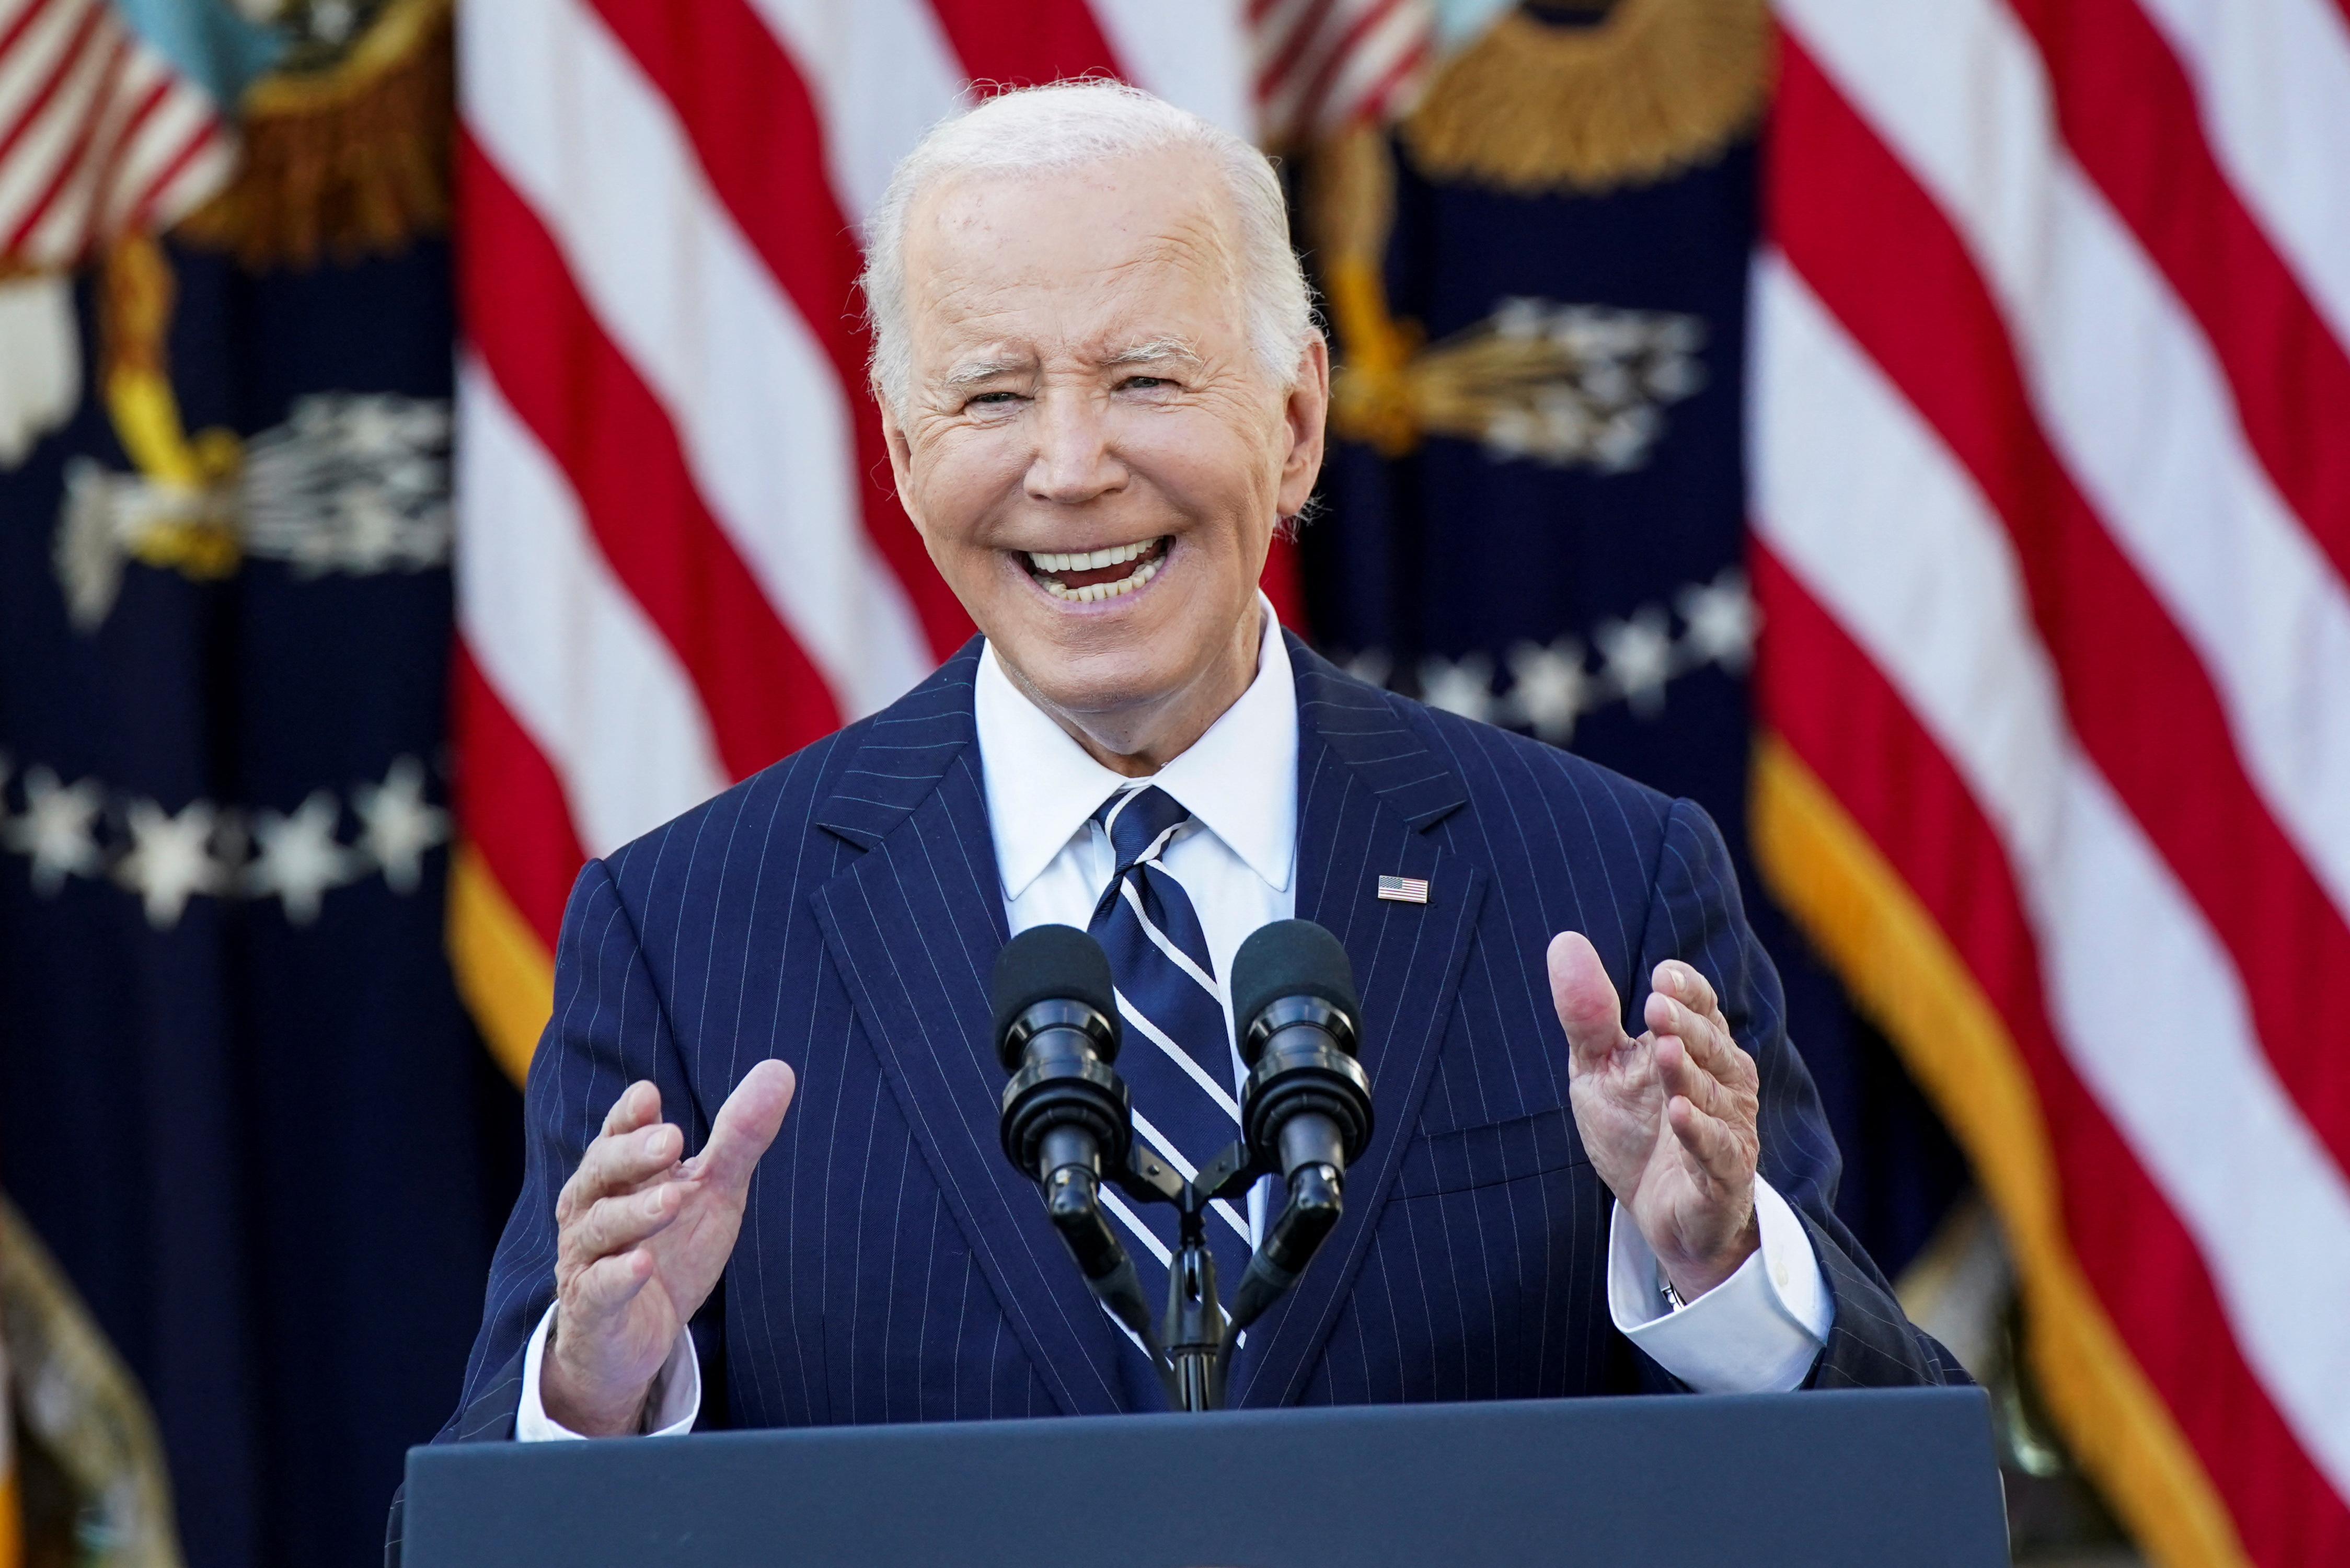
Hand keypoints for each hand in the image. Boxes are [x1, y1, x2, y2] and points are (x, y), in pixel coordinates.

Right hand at [541, 1060, 795, 1434]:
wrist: (635, 1339)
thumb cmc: (670, 1249)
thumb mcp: (712, 1191)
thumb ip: (739, 1136)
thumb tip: (780, 1069)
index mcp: (618, 1174)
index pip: (617, 1134)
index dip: (629, 1116)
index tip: (650, 1095)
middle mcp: (592, 1209)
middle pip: (601, 1171)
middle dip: (632, 1154)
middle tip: (671, 1140)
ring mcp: (587, 1260)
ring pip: (600, 1227)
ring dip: (634, 1213)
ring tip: (673, 1198)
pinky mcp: (591, 1310)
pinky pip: (599, 1289)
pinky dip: (619, 1275)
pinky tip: (642, 1264)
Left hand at [1548, 933, 1760, 1300]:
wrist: (1659, 1214)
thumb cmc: (1636, 1130)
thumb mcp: (1601, 1068)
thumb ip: (1588, 1014)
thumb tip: (1564, 940)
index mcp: (1697, 1048)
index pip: (1701, 1007)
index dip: (1687, 991)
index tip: (1662, 976)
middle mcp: (1721, 1082)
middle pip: (1708, 1045)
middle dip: (1685, 1026)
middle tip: (1658, 1007)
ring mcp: (1727, 1128)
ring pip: (1711, 1095)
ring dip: (1688, 1074)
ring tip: (1666, 1052)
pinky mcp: (1723, 1176)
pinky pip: (1716, 1151)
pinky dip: (1700, 1133)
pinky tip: (1679, 1114)